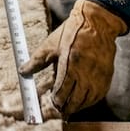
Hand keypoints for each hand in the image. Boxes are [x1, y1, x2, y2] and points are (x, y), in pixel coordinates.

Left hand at [20, 0, 126, 114]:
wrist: (97, 23)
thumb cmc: (72, 32)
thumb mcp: (51, 45)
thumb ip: (36, 61)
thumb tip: (22, 72)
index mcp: (69, 65)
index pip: (61, 92)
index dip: (55, 100)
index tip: (51, 100)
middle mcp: (85, 74)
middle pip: (74, 101)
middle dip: (65, 107)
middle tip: (59, 108)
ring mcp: (98, 77)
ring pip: (86, 101)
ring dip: (77, 106)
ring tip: (69, 106)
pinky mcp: (106, 76)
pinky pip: (98, 96)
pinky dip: (89, 101)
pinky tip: (83, 100)